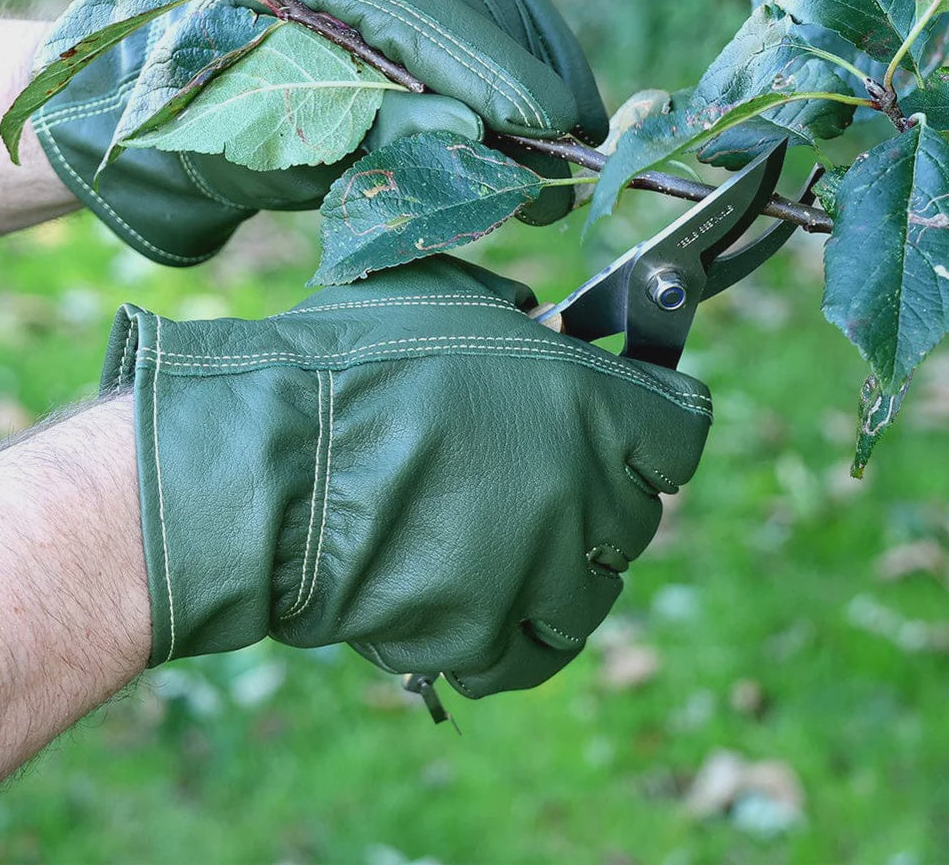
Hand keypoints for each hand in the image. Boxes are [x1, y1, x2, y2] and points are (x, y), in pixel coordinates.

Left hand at [33, 0, 608, 266]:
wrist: (168, 92)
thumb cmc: (210, 130)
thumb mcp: (287, 149)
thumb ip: (380, 135)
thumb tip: (482, 136)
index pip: (416, 15)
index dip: (495, 76)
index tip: (556, 131)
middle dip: (530, 72)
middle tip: (574, 149)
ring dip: (542, 53)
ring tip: (576, 125)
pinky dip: (526, 34)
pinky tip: (556, 81)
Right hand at [103, 255, 709, 697]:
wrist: (267, 464)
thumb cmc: (344, 364)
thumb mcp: (443, 298)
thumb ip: (521, 318)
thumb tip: (551, 332)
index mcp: (590, 402)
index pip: (681, 427)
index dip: (652, 421)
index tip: (630, 423)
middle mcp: (585, 492)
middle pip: (638, 510)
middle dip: (595, 489)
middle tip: (532, 472)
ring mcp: (542, 574)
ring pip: (594, 588)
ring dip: (559, 566)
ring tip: (492, 538)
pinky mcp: (488, 639)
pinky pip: (533, 650)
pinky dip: (513, 629)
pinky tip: (473, 598)